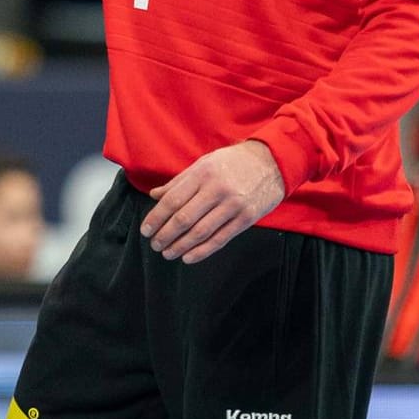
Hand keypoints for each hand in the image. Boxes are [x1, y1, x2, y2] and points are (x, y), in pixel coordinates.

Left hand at [141, 140, 285, 262]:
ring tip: (168, 253)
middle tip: (154, 245)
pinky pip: (221, 238)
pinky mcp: (247, 218)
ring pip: (201, 231)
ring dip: (181, 246)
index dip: (156, 218)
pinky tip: (188, 257)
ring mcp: (233, 205)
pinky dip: (202, 251)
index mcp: (202, 174)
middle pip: (184, 218)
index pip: (172, 200)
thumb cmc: (234, 162)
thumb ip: (179, 181)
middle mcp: (216, 190)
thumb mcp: (204, 163)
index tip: (145, 230)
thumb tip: (155, 195)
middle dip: (165, 235)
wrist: (273, 162)